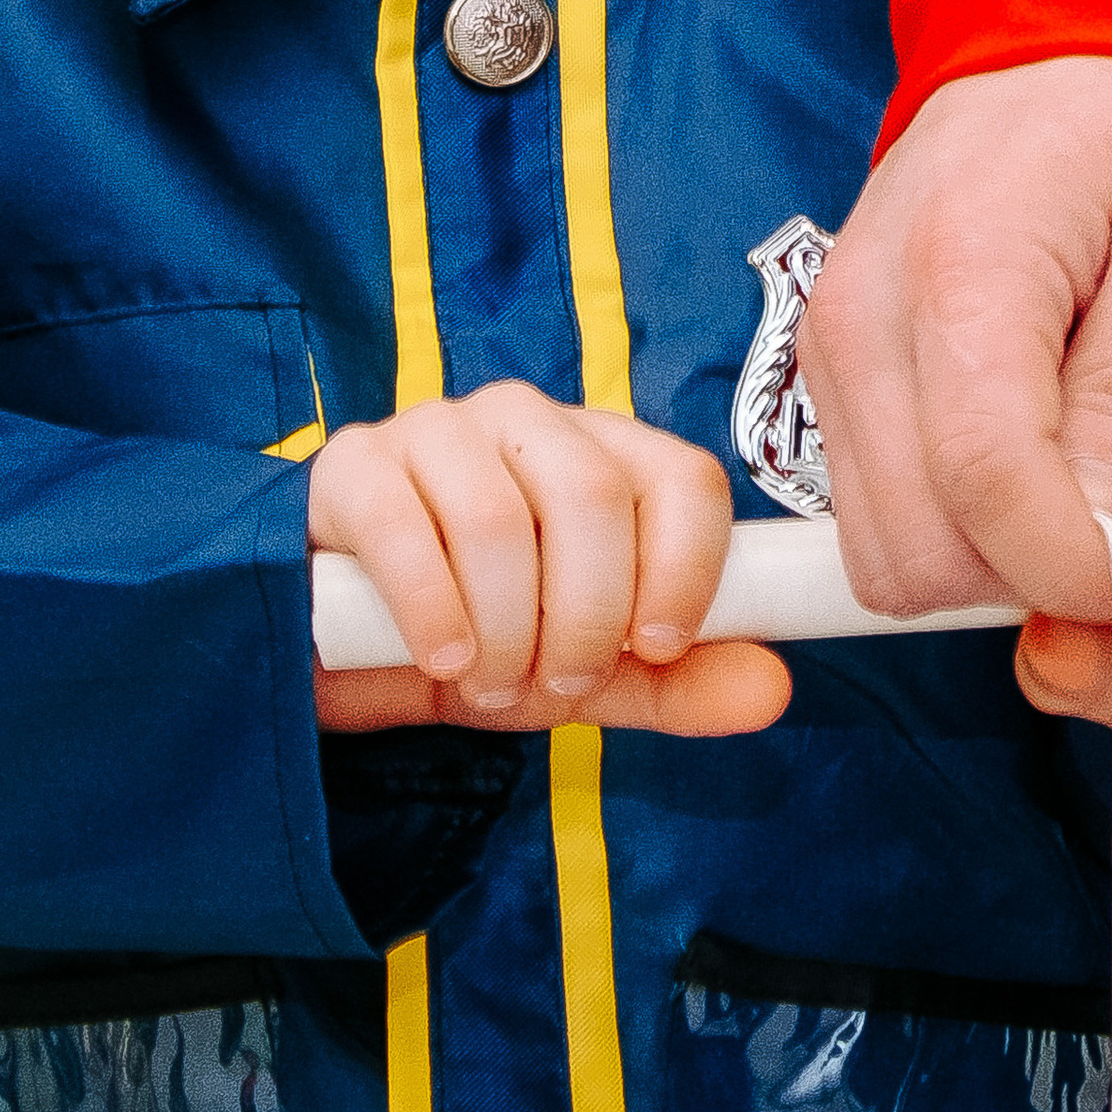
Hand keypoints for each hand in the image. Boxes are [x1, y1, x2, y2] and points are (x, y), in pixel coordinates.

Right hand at [308, 381, 790, 738]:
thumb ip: (674, 683)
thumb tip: (773, 688)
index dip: (685, 568)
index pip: (681, 477)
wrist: (338, 646)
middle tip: (556, 684)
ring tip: (488, 680)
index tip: (656, 646)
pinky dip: (431, 609)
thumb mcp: (584, 677)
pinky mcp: (350, 464)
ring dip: (503, 628)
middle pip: (593, 494)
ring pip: (499, 517)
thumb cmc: (478, 642)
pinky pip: (403, 526)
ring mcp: (433, 430)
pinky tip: (440, 657)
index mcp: (599, 454)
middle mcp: (524, 422)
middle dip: (585, 614)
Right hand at [800, 58, 1111, 628]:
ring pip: (885, 549)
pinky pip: (879, 512)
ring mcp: (831, 351)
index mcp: (961, 268)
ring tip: (1093, 514)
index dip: (1080, 567)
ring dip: (991, 571)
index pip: (987, 477)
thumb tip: (1103, 534)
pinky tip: (1040, 487)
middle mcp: (861, 319)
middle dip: (1032, 581)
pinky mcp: (833, 377)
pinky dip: (958, 537)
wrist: (1060, 51)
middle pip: (915, 542)